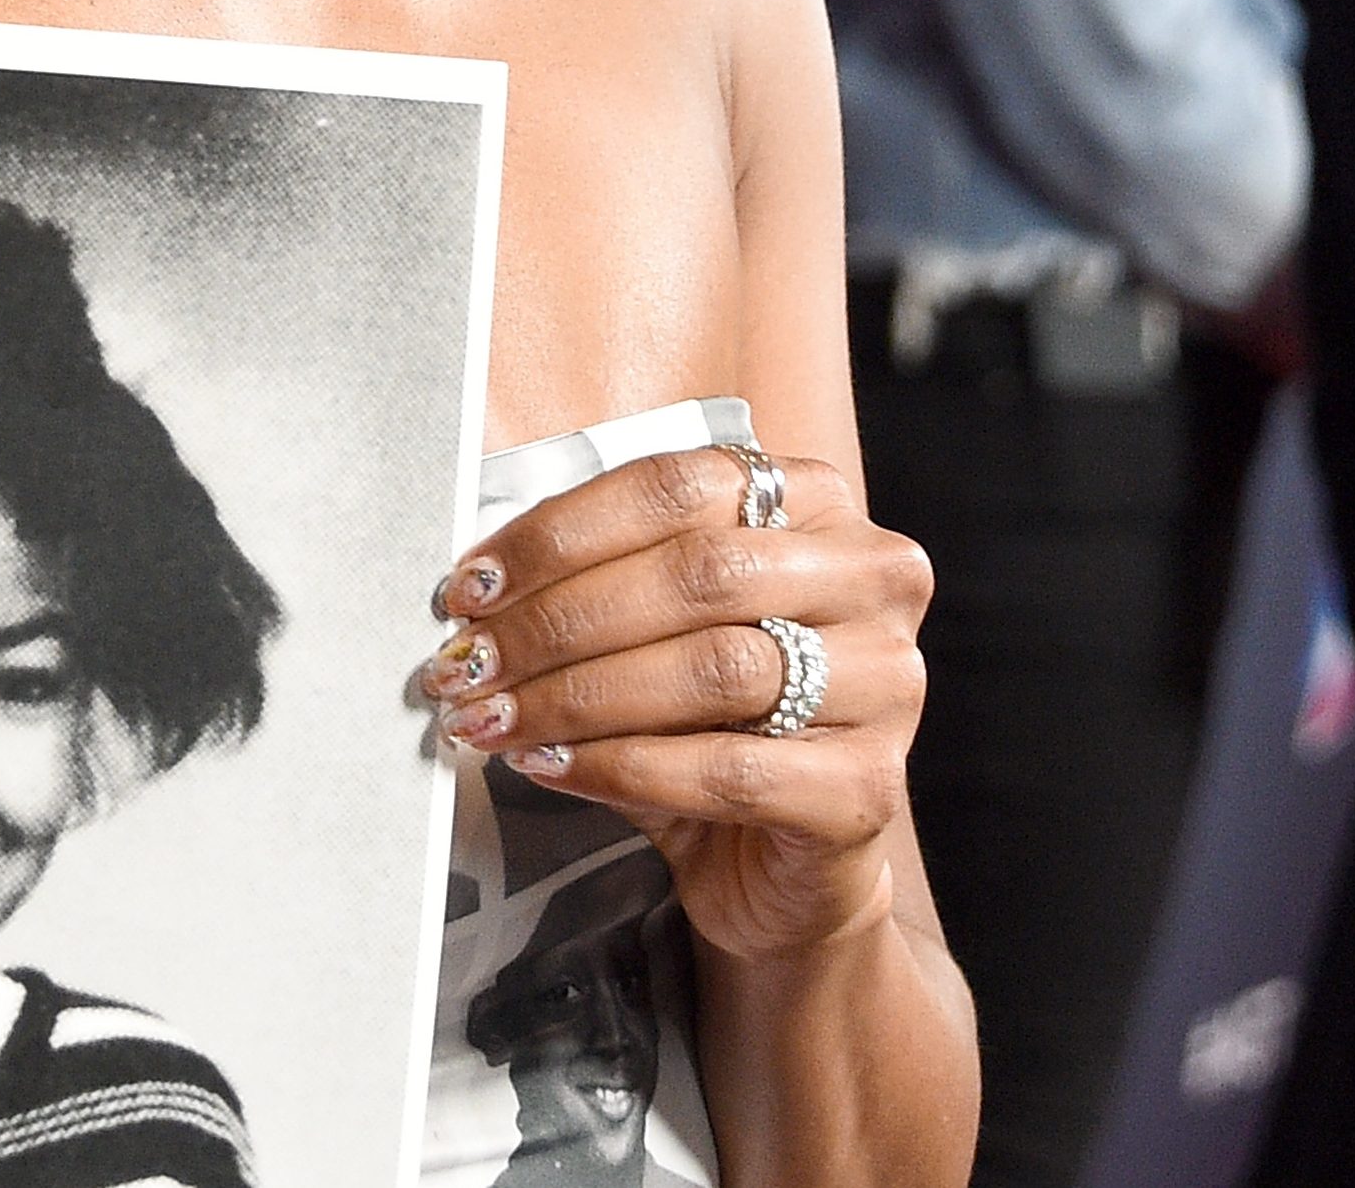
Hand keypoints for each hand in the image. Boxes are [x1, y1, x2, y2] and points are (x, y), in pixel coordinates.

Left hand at [406, 444, 931, 958]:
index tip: (470, 585)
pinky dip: (621, 767)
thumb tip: (473, 588)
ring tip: (492, 718)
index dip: (557, 535)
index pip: (673, 487)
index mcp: (814, 504)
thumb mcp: (651, 628)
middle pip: (696, 574)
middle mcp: (868, 578)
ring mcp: (886, 682)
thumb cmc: (706, 721)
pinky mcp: (870, 787)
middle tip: (469, 662)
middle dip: (559, 620)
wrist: (779, 867)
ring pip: (713, 667)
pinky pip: (728, 768)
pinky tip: (551, 766)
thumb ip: (590, 584)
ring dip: (577, 695)